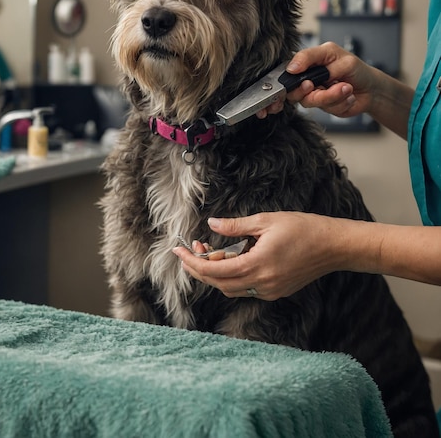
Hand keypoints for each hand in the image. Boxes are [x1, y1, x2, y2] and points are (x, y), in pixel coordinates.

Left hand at [172, 212, 342, 299]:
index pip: (213, 270)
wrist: (333, 246)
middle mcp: (261, 283)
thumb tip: (212, 224)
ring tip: (207, 250)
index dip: (192, 262)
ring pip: (230, 288)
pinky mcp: (275, 290)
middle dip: (198, 267)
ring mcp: (269, 290)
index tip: (178, 251)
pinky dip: (231, 276)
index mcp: (257, 265)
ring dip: (214, 272)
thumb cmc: (302, 229)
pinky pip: (244, 288)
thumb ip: (236, 226)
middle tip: (188, 249)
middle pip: (218, 283)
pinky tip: (229, 258)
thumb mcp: (265, 221)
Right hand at [256, 42, 375, 119]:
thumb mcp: (332, 52)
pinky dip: (341, 102)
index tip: (299, 85)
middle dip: (309, 91)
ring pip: (311, 102)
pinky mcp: (324, 107)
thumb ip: (310, 57)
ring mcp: (314, 96)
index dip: (284, 83)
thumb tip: (292, 67)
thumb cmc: (354, 67)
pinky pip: (327, 108)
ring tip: (346, 88)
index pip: (286, 73)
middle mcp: (306, 81)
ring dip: (332, 95)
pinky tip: (348, 95)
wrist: (372, 88)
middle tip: (318, 85)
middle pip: (293, 92)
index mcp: (304, 65)